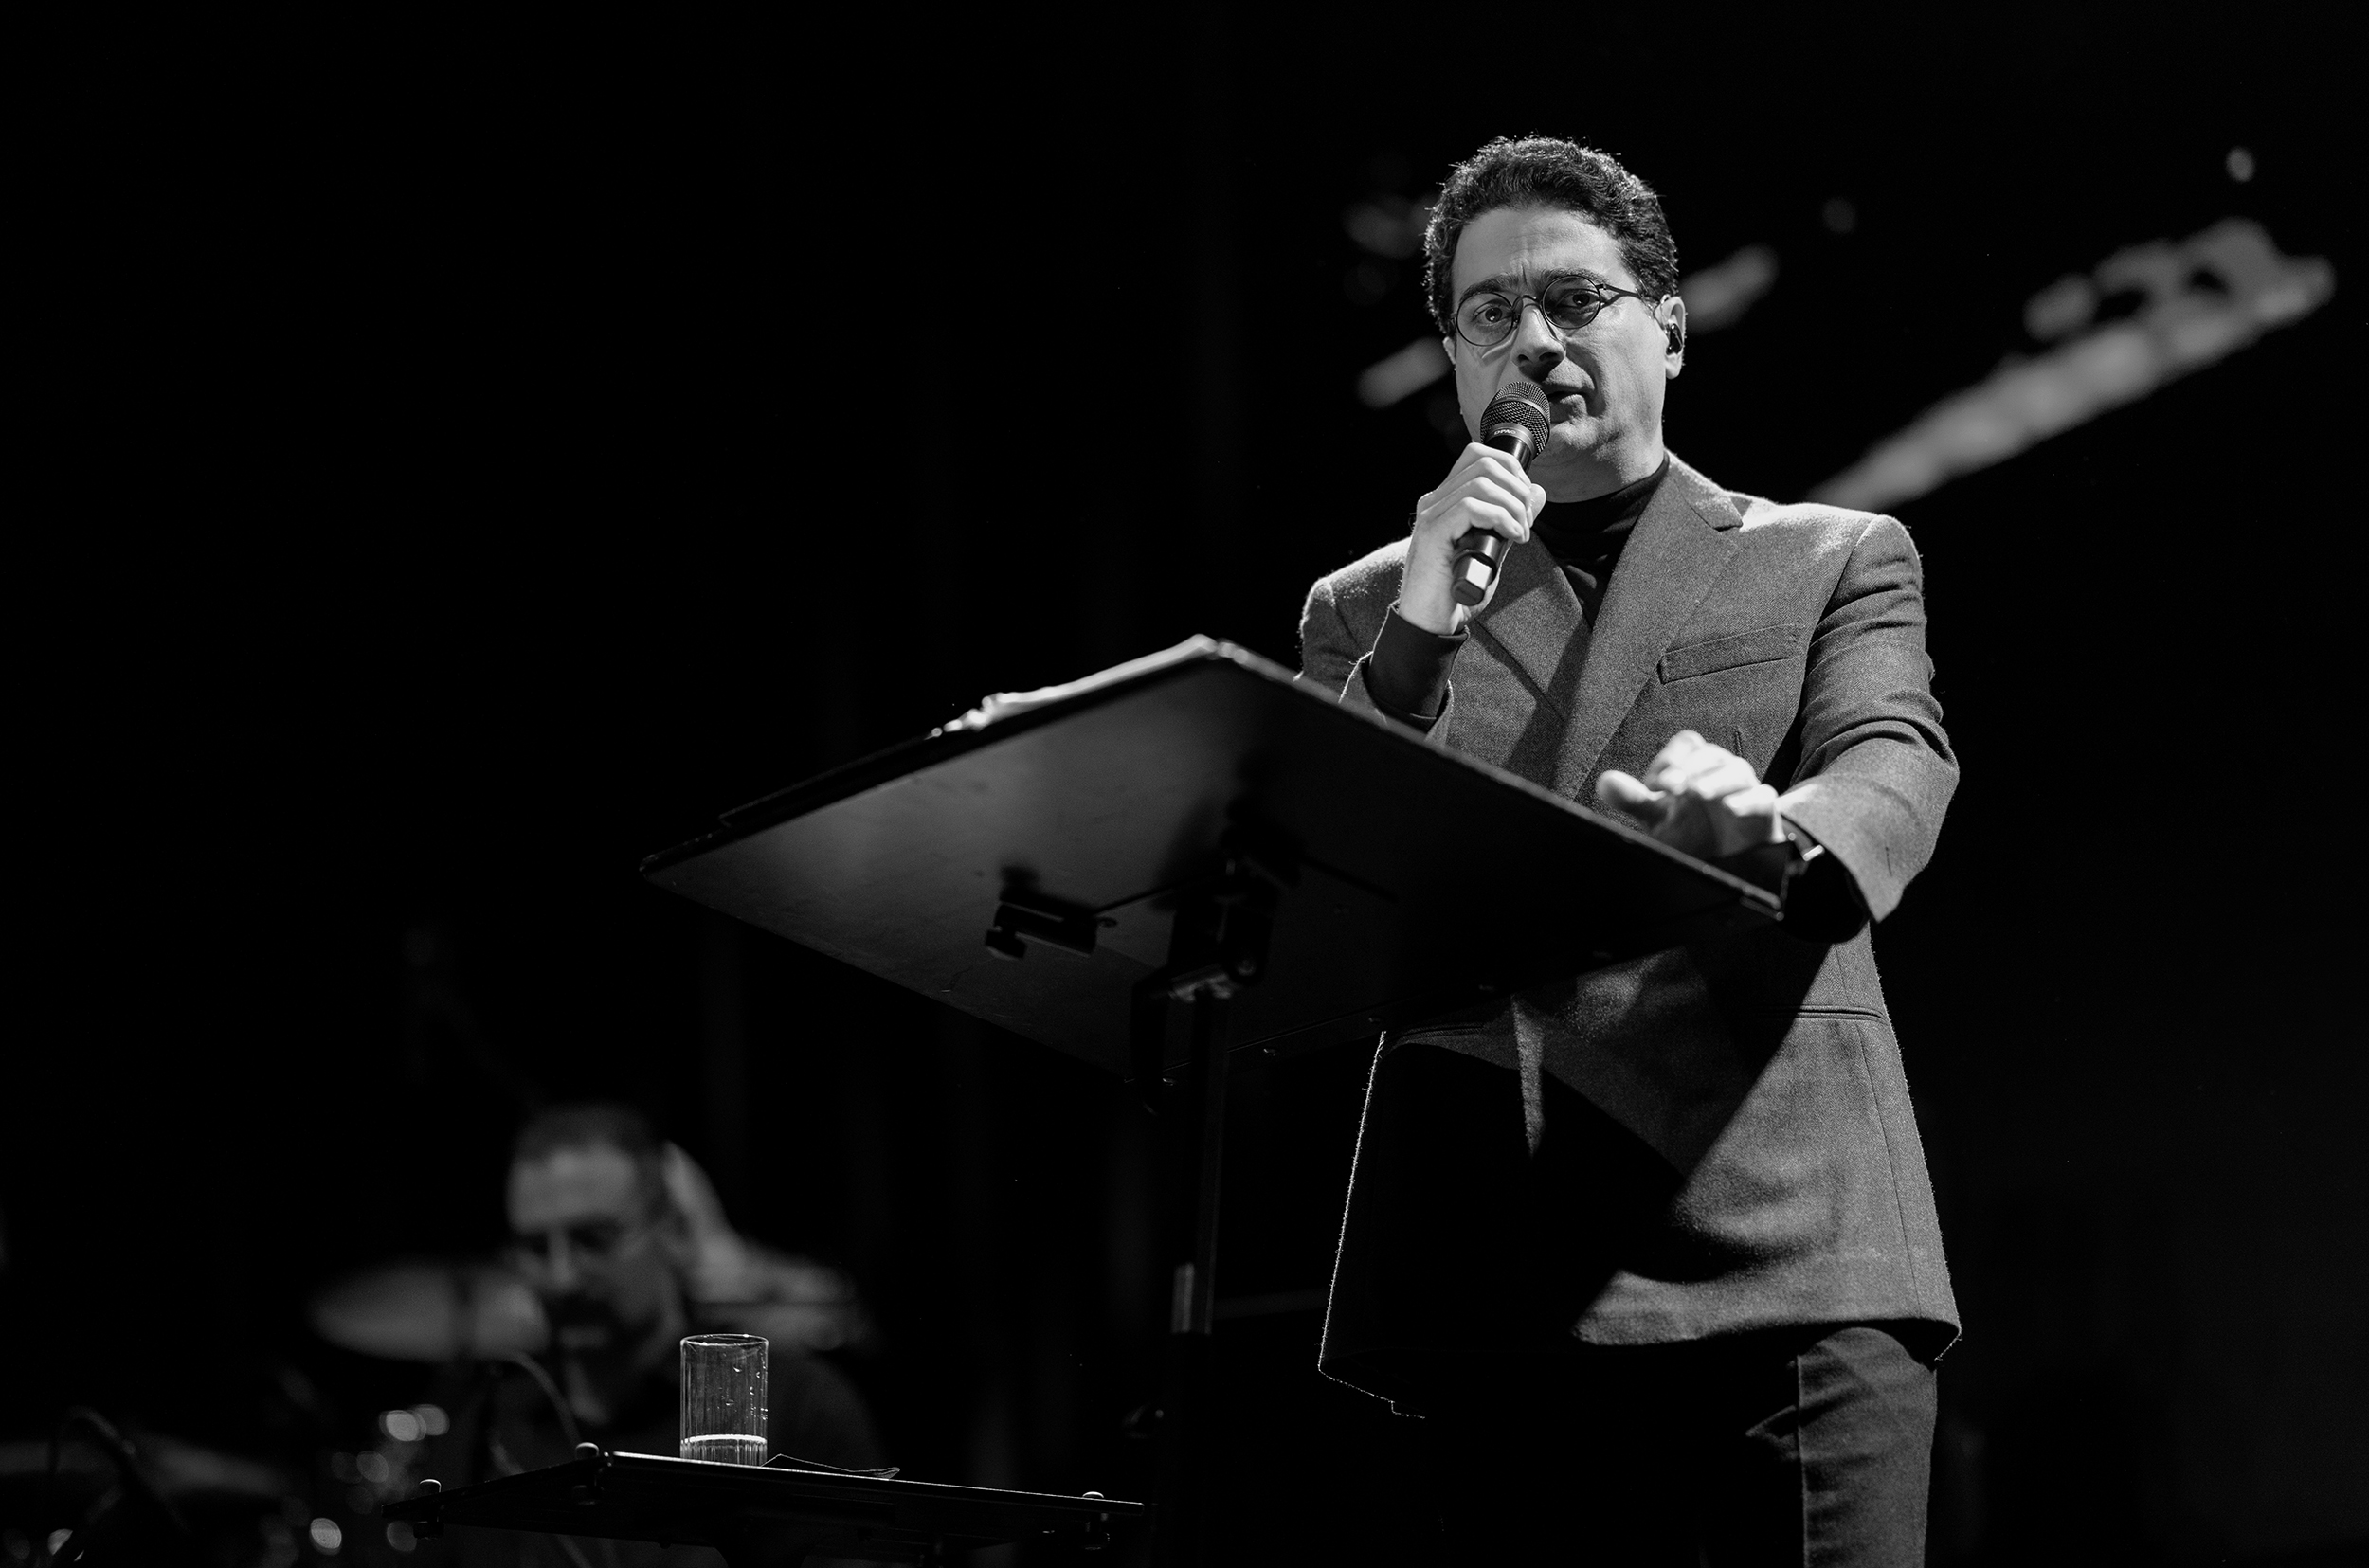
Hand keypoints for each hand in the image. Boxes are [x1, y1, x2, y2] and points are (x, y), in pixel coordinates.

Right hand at [1399, 442, 1547, 633]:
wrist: (1430, 624)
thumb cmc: (1457, 592)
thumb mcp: (1494, 549)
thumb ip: (1512, 520)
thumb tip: (1538, 492)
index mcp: (1445, 500)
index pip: (1476, 456)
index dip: (1510, 467)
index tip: (1526, 500)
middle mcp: (1433, 502)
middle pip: (1482, 462)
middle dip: (1517, 487)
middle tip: (1526, 520)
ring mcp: (1430, 516)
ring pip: (1481, 483)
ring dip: (1513, 506)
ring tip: (1521, 533)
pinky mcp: (1432, 533)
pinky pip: (1471, 507)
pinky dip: (1501, 519)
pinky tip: (1512, 538)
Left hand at [1595, 731, 1786, 859]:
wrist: (1724, 862)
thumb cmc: (1689, 829)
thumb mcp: (1656, 817)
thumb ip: (1632, 798)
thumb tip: (1605, 782)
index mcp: (1693, 766)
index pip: (1687, 745)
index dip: (1673, 758)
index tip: (1658, 784)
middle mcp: (1719, 771)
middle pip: (1710, 755)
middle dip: (1690, 768)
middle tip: (1672, 787)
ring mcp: (1744, 788)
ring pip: (1737, 771)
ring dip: (1715, 780)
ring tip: (1697, 793)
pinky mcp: (1762, 809)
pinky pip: (1762, 798)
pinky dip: (1747, 801)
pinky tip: (1729, 810)